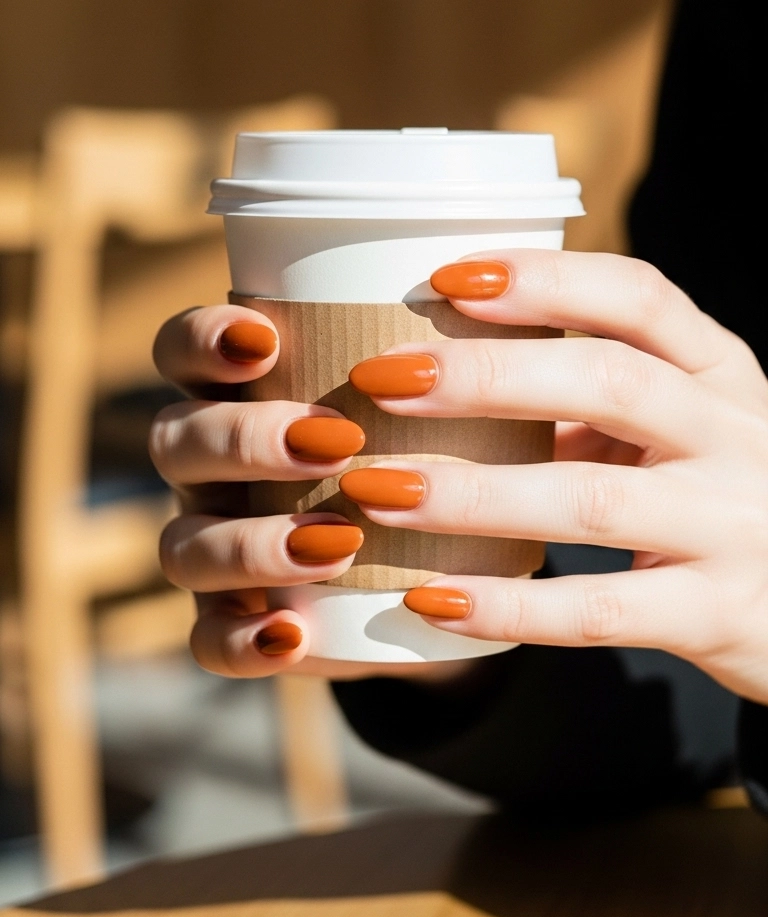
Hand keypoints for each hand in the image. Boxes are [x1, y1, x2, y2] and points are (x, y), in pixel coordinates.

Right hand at [149, 306, 458, 681]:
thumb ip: (437, 343)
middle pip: (176, 441)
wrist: (432, 565)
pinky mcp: (231, 625)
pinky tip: (293, 636)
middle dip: (244, 437)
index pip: (182, 349)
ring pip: (181, 544)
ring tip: (335, 544)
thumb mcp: (433, 390)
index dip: (204, 339)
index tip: (267, 338)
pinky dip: (241, 641)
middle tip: (333, 439)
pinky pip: (205, 641)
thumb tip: (501, 275)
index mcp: (234, 390)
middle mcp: (206, 464)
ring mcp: (209, 545)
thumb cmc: (428, 445)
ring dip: (250, 543)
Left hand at [341, 251, 767, 703]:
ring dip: (474, 493)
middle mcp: (735, 436)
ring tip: (377, 490)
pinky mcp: (717, 615)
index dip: (545, 280)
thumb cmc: (726, 502)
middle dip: (487, 375)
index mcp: (720, 372)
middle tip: (383, 378)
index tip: (448, 277)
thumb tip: (444, 366)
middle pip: (608, 381)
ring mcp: (733, 526)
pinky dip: (509, 605)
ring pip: (593, 498)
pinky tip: (429, 597)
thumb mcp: (689, 429)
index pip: (639, 297)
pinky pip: (599, 610)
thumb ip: (598, 397)